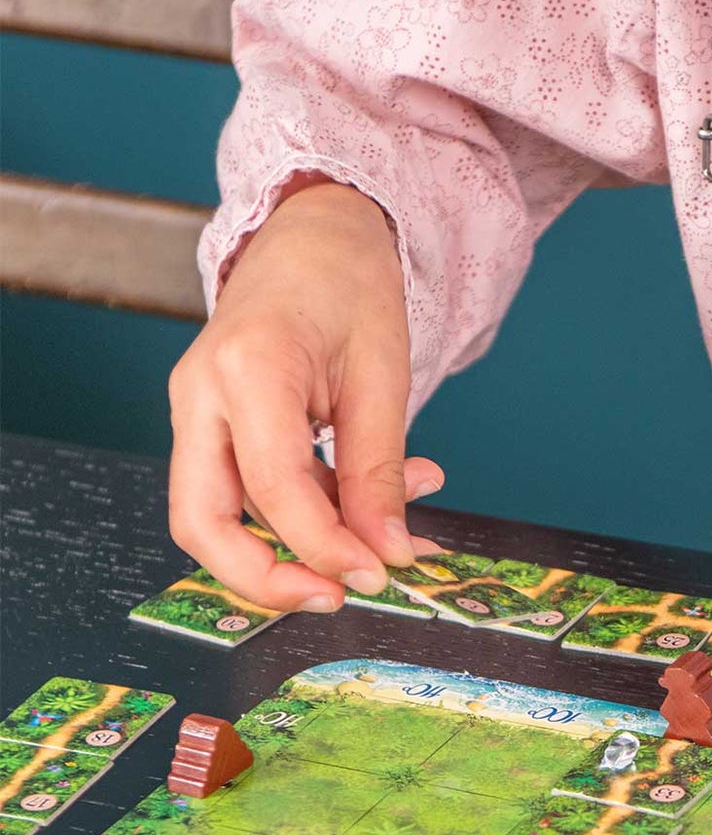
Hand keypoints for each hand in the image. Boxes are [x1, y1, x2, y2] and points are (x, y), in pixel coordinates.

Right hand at [167, 180, 443, 610]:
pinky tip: (377, 505)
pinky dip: (312, 513)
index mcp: (247, 369)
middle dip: (266, 579)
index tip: (377, 576)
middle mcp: (202, 395)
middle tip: (339, 597)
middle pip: (201, 522)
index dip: (324, 546)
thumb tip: (388, 557)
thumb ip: (380, 472)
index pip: (273, 488)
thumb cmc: (348, 286)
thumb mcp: (383, 377)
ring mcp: (199, 412)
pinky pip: (250, 493)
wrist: (315, 236)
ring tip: (390, 537)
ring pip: (222, 516)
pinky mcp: (214, 427)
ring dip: (304, 544)